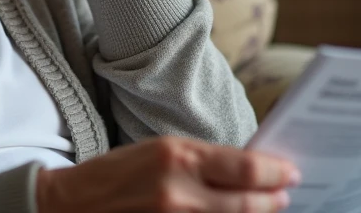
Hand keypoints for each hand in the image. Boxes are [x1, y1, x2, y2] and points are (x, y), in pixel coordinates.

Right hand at [36, 136, 299, 212]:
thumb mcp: (157, 152)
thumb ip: (201, 161)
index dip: (275, 171)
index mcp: (176, 155)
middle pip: (247, 202)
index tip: (290, 172)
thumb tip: (247, 169)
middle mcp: (178, 191)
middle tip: (285, 194)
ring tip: (267, 208)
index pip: (245, 166)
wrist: (69, 206)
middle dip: (272, 199)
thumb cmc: (115, 175)